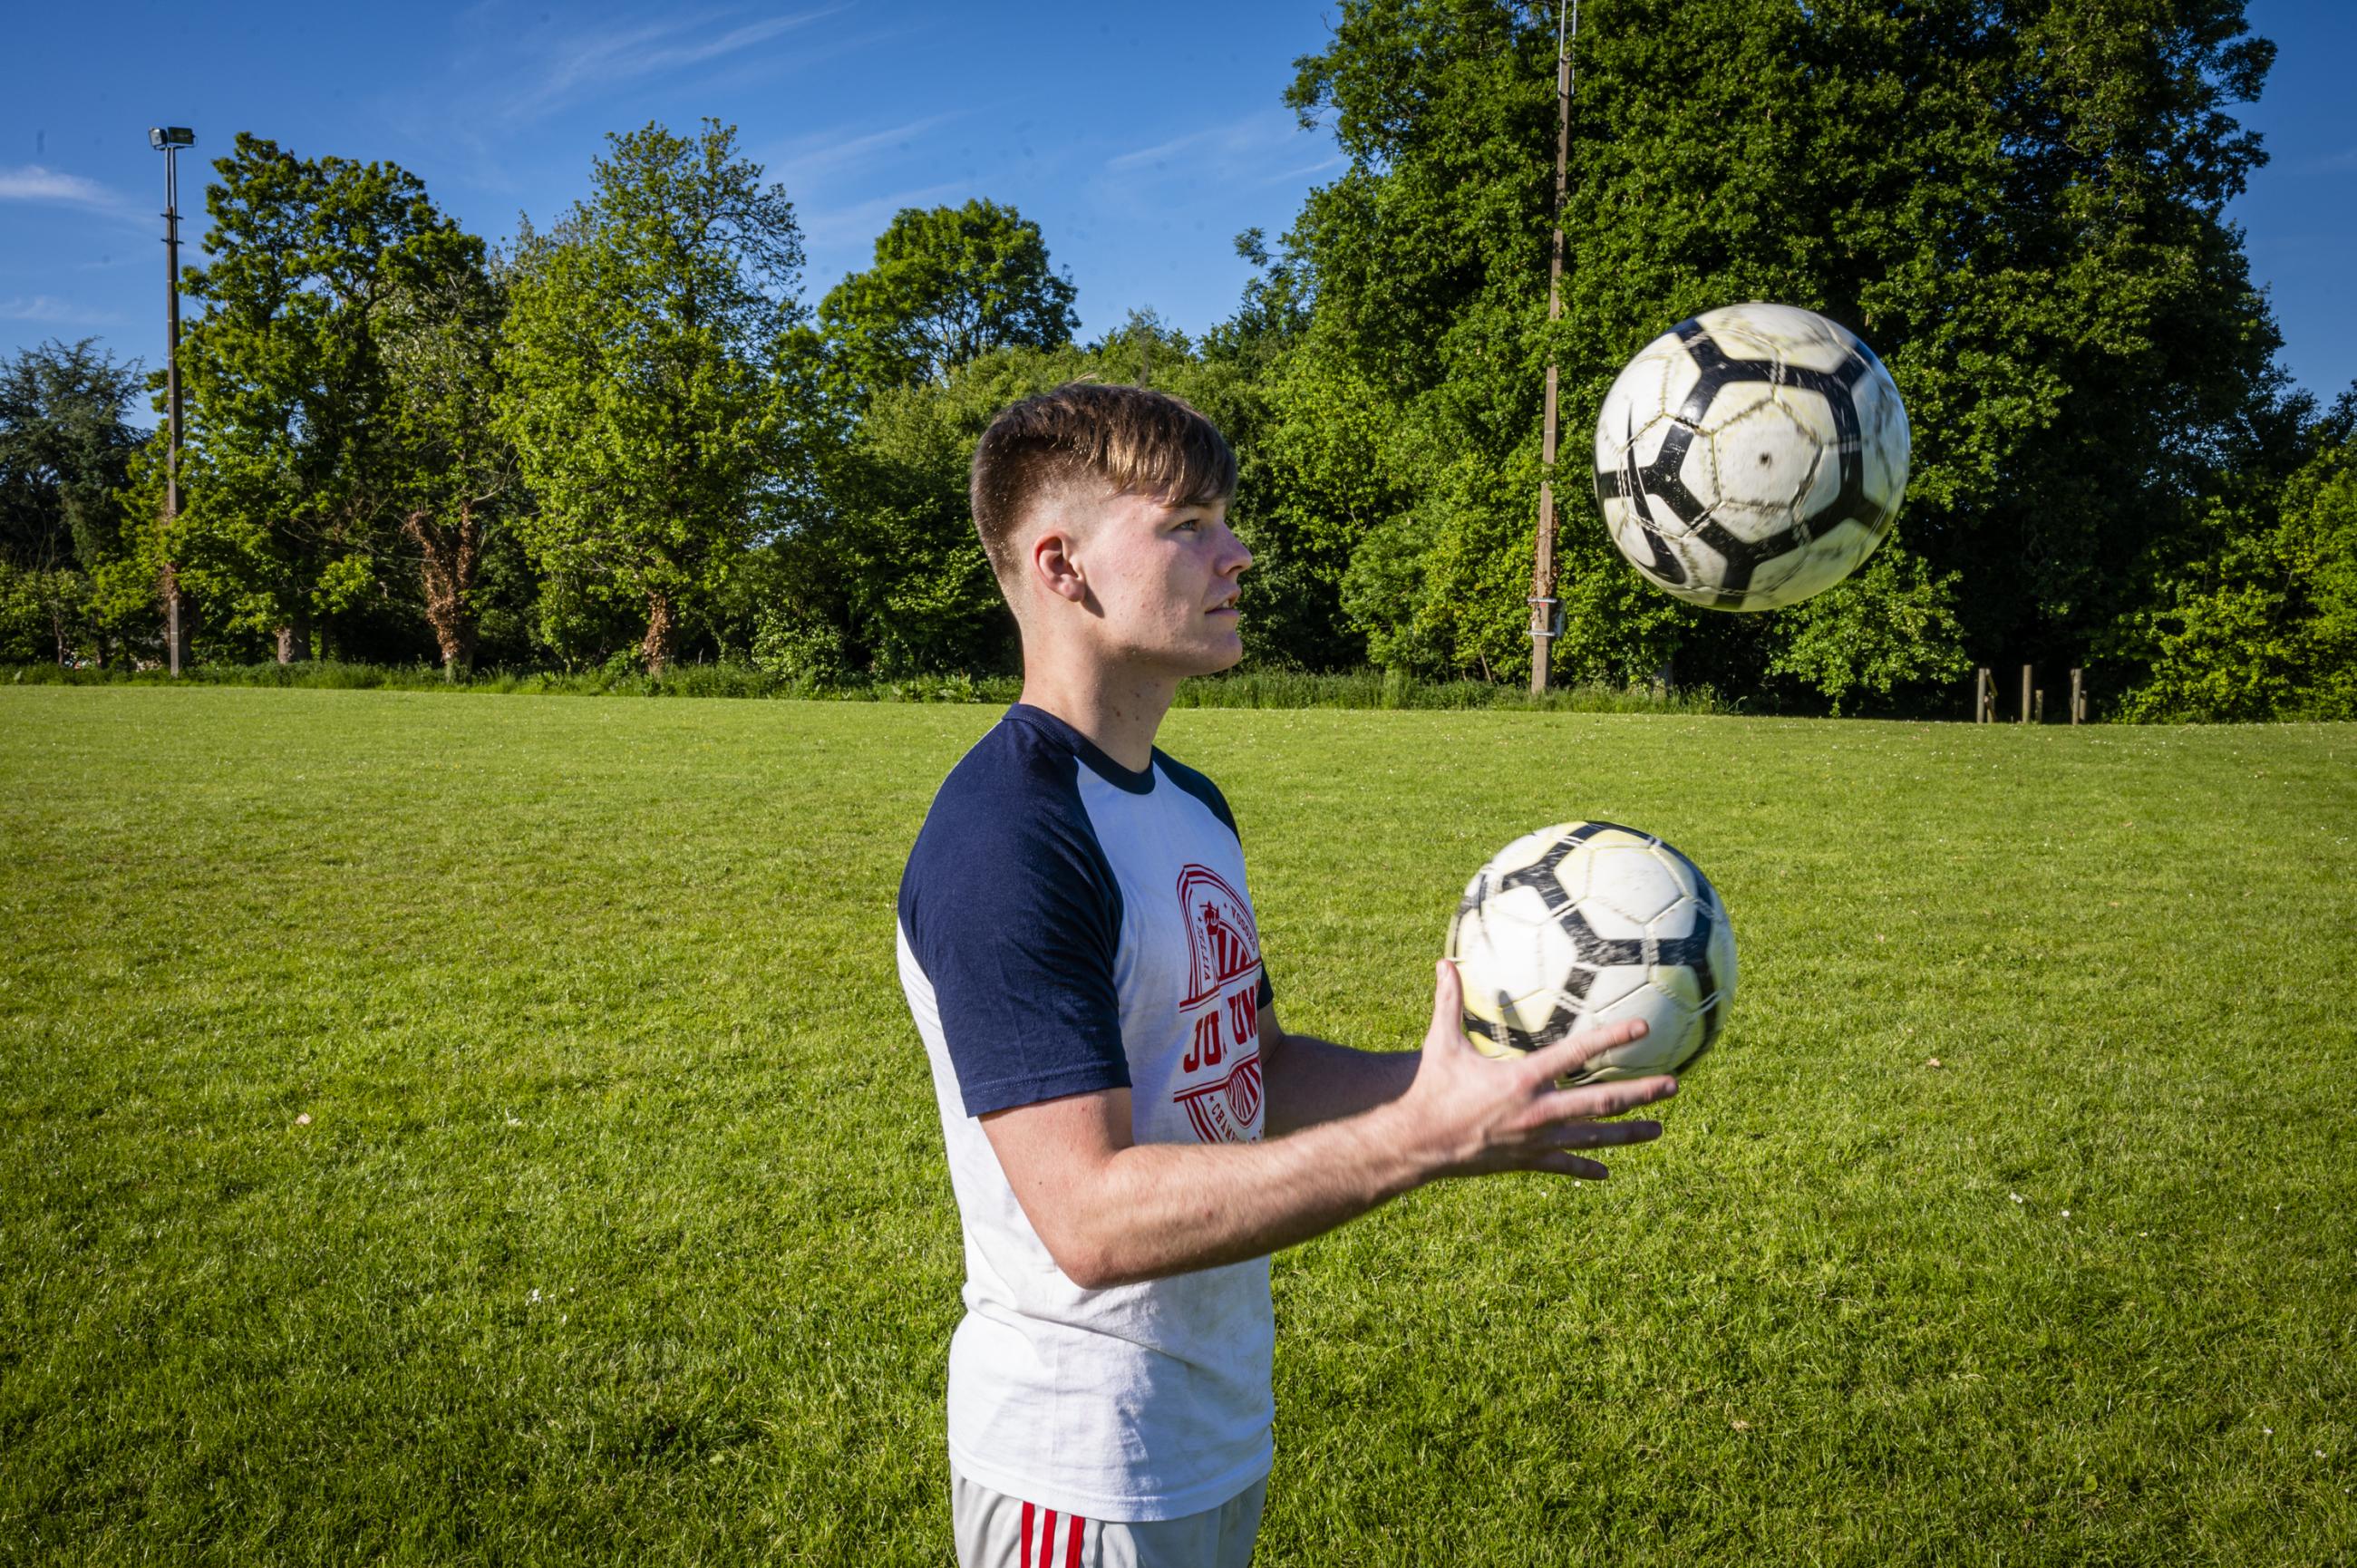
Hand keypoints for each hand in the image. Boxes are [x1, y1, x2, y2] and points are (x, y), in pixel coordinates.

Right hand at [1386, 958, 1674, 1181]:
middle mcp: (1539, 1111)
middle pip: (1602, 1102)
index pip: (1578, 1055)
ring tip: (1659, 1129)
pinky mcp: (1527, 1161)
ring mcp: (1537, 1140)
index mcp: (1524, 1078)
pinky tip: (1607, 1171)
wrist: (1417, 1143)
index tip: (1642, 1029)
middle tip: (1673, 1085)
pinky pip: (1565, 1164)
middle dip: (1640, 1093)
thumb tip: (1442, 962)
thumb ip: (1449, 1002)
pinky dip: (1587, 1167)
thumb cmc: (1431, 1089)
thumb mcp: (1441, 1042)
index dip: (1612, 1038)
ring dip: (1629, 1133)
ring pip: (1594, 1137)